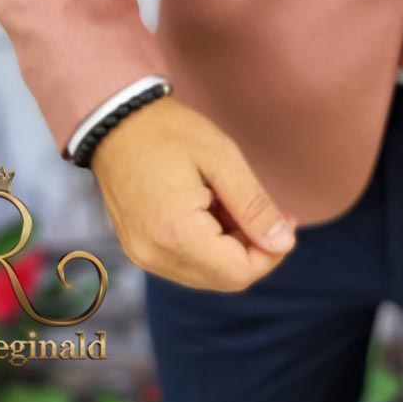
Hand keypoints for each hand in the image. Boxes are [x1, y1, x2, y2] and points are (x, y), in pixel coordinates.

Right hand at [90, 95, 296, 290]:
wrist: (116, 122)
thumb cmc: (170, 132)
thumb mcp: (222, 159)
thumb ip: (254, 205)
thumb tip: (284, 242)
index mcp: (176, 233)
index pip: (239, 273)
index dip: (272, 253)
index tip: (286, 220)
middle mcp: (155, 255)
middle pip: (225, 279)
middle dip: (254, 250)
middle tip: (264, 209)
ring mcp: (143, 256)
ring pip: (207, 275)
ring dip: (232, 248)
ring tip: (232, 201)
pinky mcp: (140, 249)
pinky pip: (187, 263)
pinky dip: (210, 245)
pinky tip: (212, 208)